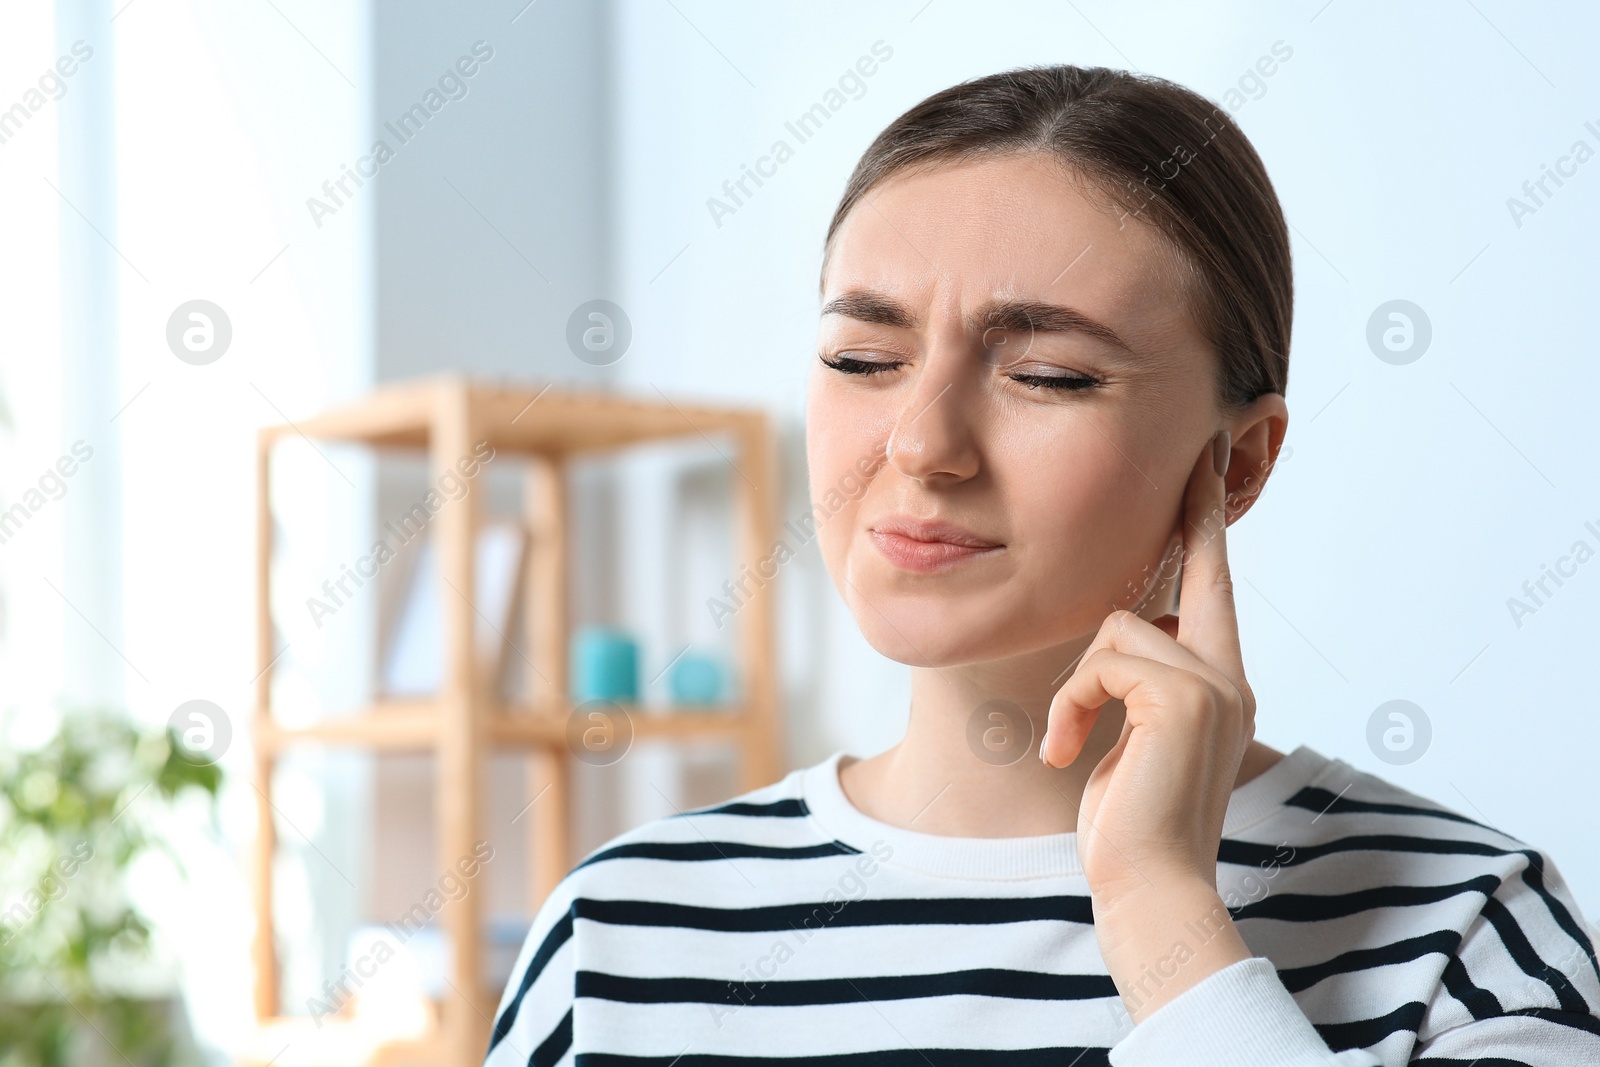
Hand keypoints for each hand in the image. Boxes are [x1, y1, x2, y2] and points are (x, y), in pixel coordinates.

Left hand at [1040, 429, 1257, 1019]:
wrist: (1148, 886)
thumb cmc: (1129, 825)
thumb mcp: (1134, 742)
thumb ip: (1143, 686)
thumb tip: (1130, 635)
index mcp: (1219, 686)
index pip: (1215, 587)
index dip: (1209, 523)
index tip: (1209, 462)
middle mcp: (1228, 677)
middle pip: (1183, 580)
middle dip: (1196, 514)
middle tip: (1209, 444)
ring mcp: (1214, 685)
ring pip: (1118, 629)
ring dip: (1077, 687)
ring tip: (1070, 741)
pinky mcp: (1184, 697)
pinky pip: (1102, 662)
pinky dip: (1071, 704)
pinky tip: (1067, 750)